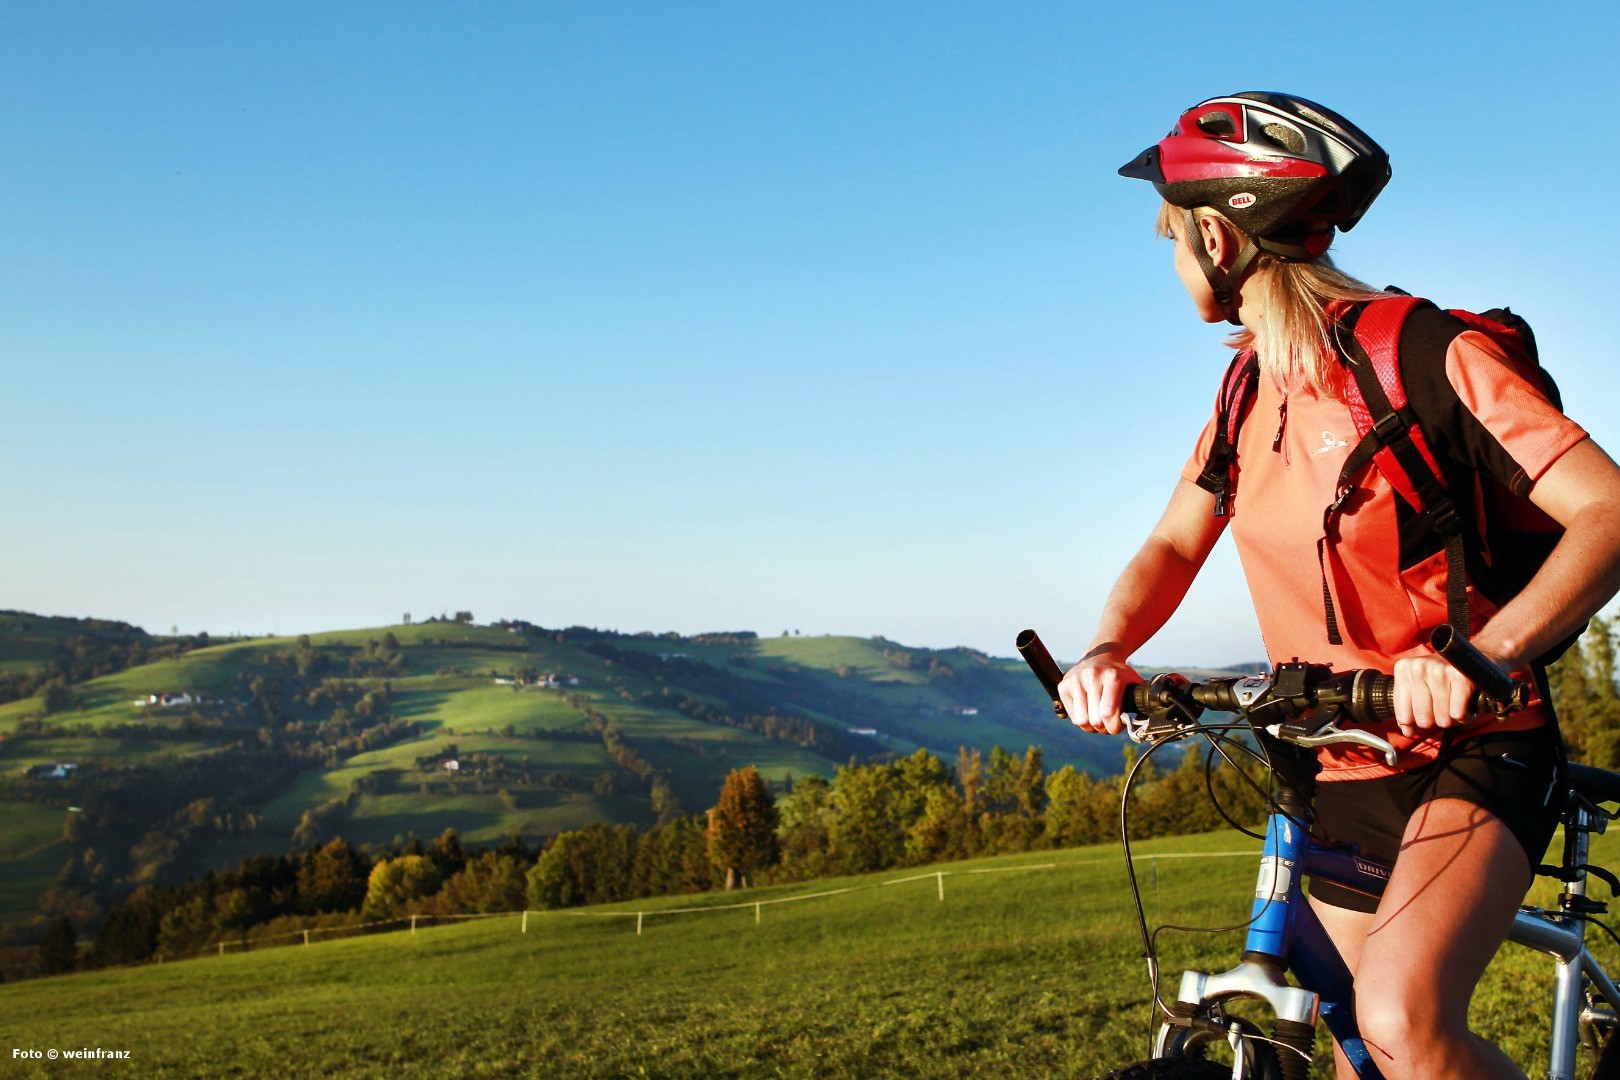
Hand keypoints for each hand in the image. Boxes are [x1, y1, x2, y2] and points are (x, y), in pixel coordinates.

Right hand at [1058, 646, 1142, 735]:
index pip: (1108, 713)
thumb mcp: (1133, 682)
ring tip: (1098, 720)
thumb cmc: (1119, 674)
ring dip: (1092, 727)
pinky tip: (1088, 712)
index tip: (1118, 727)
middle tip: (1109, 725)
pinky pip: (1072, 716)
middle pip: (1095, 720)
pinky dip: (1081, 719)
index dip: (1114, 727)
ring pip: (1082, 721)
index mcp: (1112, 677)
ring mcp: (1075, 680)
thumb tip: (1149, 722)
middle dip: (1104, 729)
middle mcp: (1092, 676)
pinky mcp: (1063, 686)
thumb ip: (1142, 700)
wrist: (1099, 656)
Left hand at [1390, 647, 1508, 736]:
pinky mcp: (1460, 677)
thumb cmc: (1447, 676)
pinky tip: (1467, 706)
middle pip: (1423, 719)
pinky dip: (1466, 717)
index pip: (1403, 715)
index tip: (1427, 718)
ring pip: (1442, 718)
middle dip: (1438, 721)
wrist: (1481, 656)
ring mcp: (1439, 671)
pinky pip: (1458, 714)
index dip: (1416, 724)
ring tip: (1457, 705)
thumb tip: (1408, 732)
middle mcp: (1418, 668)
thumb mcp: (1422, 686)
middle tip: (1446, 709)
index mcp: (1404, 670)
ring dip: (1454, 719)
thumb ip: (1410, 709)